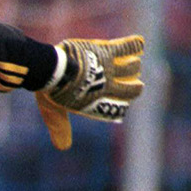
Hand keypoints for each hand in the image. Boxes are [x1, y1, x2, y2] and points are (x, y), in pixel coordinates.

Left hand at [38, 35, 145, 149]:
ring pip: (132, 67)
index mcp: (98, 99)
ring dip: (134, 66)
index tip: (125, 99)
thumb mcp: (54, 112)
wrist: (52, 70)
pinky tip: (138, 43)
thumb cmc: (51, 90)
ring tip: (134, 63)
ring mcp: (108, 67)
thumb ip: (60, 128)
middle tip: (136, 83)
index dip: (125, 101)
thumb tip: (63, 148)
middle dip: (136, 87)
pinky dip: (134, 45)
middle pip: (132, 88)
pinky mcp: (106, 50)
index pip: (120, 103)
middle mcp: (108, 84)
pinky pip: (126, 47)